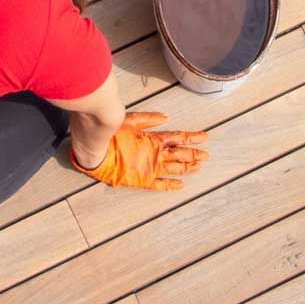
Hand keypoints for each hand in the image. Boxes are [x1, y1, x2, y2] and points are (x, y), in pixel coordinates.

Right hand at [71, 111, 208, 190]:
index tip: (205, 137)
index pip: (179, 138)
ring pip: (176, 169)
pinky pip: (161, 185)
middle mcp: (156, 155)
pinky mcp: (143, 181)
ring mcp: (151, 169)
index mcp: (154, 139)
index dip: (193, 138)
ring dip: (188, 168)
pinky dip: (172, 185)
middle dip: (195, 154)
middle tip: (207, 155)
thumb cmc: (111, 135)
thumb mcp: (130, 121)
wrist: (97, 154)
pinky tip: (181, 185)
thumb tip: (166, 118)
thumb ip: (149, 119)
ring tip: (199, 167)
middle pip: (181, 155)